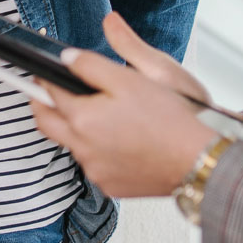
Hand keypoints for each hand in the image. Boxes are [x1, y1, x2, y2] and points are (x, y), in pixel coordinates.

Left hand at [30, 12, 218, 197]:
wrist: (198, 160)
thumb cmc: (171, 119)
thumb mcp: (132, 77)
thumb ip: (92, 64)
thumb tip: (68, 57)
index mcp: (83, 118)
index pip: (48, 93)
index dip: (46, 78)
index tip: (45, 72)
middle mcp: (83, 148)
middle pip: (46, 123)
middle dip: (43, 105)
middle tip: (50, 92)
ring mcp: (96, 170)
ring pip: (72, 145)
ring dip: (77, 129)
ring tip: (103, 115)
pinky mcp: (111, 185)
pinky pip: (94, 164)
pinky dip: (100, 150)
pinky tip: (122, 140)